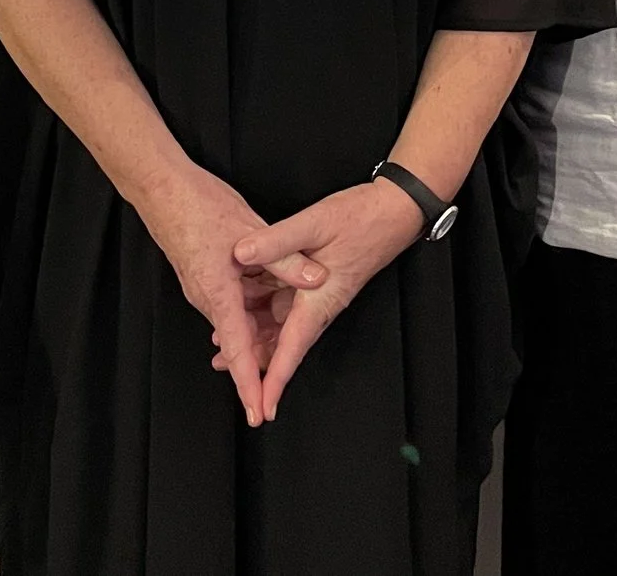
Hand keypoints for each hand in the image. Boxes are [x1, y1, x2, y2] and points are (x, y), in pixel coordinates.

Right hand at [137, 165, 325, 426]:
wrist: (161, 188)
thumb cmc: (199, 206)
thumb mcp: (250, 228)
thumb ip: (285, 257)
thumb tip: (317, 278)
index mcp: (217, 292)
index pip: (236, 349)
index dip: (249, 384)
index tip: (257, 414)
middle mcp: (206, 297)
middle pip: (236, 342)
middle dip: (256, 367)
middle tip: (273, 395)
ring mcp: (202, 288)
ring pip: (235, 321)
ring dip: (254, 335)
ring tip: (274, 355)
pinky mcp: (203, 277)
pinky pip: (230, 303)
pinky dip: (248, 309)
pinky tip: (265, 300)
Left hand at [229, 178, 421, 422]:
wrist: (394, 210)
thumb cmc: (362, 218)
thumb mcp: (314, 222)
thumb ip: (276, 240)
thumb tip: (241, 253)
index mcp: (319, 298)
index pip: (292, 348)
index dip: (274, 379)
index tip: (262, 406)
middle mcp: (320, 303)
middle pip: (282, 342)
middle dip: (254, 359)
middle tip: (222, 365)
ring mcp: (319, 293)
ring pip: (281, 324)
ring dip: (255, 332)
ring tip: (222, 339)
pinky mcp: (317, 281)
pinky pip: (286, 303)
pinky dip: (264, 307)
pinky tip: (245, 300)